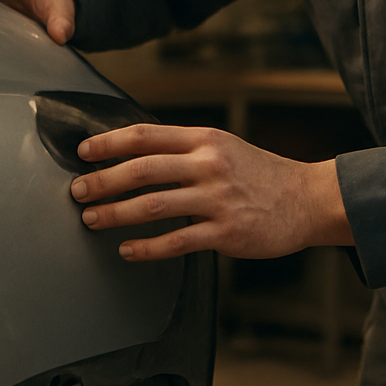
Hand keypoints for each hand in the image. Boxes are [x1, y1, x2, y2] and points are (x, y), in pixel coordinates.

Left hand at [69, 124, 352, 260]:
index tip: (83, 151)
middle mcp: (209, 164)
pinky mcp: (226, 232)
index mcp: (204, 139)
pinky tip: (127, 251)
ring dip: (116, 214)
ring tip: (93, 220)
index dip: (109, 143)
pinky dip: (146, 247)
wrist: (307, 199)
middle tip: (78, 191)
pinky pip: (177, 241)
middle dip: (103, 181)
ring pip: (154, 205)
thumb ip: (184, 148)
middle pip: (142, 169)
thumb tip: (135, 154)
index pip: (146, 135)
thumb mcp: (224, 146)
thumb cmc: (260, 173)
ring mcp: (217, 199)